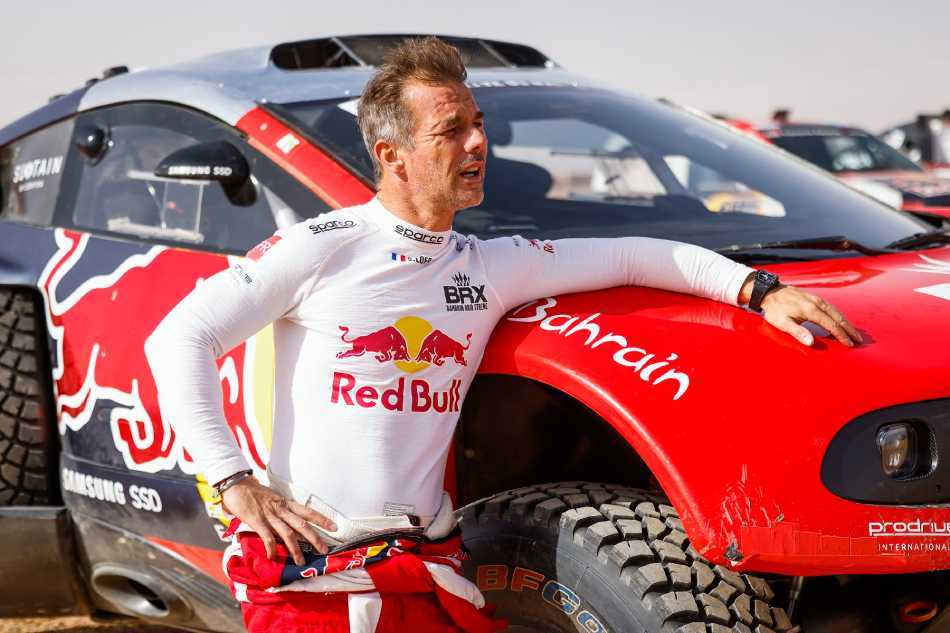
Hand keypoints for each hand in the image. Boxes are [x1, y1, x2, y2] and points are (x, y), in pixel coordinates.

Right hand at [221, 476, 335, 563]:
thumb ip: (280, 509)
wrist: (236, 485)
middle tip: (324, 550)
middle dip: (315, 538)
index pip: (308, 512)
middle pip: (302, 525)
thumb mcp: (272, 499)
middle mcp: (281, 509)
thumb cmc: (253, 493)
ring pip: (288, 533)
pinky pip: (267, 537)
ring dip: (296, 549)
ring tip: (301, 561)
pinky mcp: (257, 521)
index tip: (334, 527)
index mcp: (286, 503)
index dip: (322, 519)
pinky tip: (274, 558)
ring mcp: (270, 516)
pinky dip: (272, 549)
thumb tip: (287, 521)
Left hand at [757, 284, 861, 346]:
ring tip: (853, 332)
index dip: (841, 335)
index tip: (849, 344)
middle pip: (838, 317)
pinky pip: (831, 306)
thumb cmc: (774, 309)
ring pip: (836, 311)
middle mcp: (817, 302)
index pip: (831, 325)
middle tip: (858, 339)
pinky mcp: (814, 297)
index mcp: (810, 310)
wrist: (769, 292)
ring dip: (846, 321)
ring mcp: (816, 298)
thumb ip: (797, 332)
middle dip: (849, 329)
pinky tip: (841, 319)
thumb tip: (811, 342)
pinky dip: (839, 314)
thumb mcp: (782, 322)